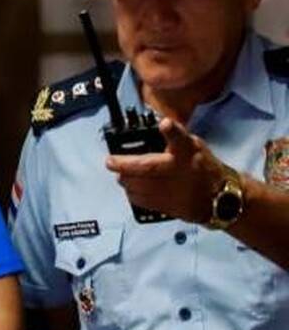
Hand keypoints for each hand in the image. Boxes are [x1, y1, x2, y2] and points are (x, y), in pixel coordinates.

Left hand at [105, 118, 225, 222]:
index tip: (164, 124)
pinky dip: (132, 192)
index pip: (180, 138)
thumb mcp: (195, 146)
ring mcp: (170, 190)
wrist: (218, 198)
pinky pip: (139, 199)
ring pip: (138, 185)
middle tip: (111, 161)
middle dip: (123, 164)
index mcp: (187, 152)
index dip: (172, 130)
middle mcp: (177, 171)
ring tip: (122, 173)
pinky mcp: (165, 206)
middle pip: (146, 166)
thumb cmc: (203, 168)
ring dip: (125, 178)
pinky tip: (132, 186)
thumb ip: (175, 138)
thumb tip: (159, 125)